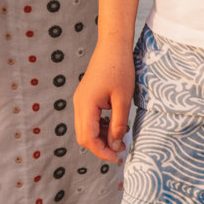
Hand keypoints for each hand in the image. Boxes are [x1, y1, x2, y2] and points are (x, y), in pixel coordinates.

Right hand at [74, 41, 134, 162]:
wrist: (113, 45)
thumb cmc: (120, 68)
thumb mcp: (123, 99)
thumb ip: (119, 124)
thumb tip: (116, 145)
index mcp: (86, 105)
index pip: (88, 138)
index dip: (102, 152)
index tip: (117, 158)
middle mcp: (79, 104)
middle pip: (84, 136)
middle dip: (101, 146)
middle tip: (121, 148)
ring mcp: (81, 100)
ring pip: (86, 128)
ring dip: (102, 136)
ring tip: (121, 135)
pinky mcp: (86, 97)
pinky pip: (89, 118)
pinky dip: (101, 126)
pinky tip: (115, 123)